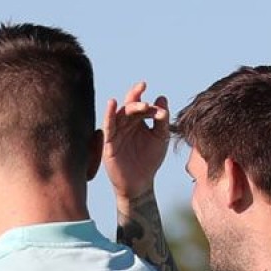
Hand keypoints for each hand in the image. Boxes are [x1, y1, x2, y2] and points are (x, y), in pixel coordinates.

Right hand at [103, 81, 170, 201]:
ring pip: (120, 113)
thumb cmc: (150, 161)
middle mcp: (127, 125)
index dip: (150, 104)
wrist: (140, 183)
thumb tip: (162, 98)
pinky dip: (109, 114)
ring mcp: (117, 132)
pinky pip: (108, 126)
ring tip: (138, 99)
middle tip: (143, 86)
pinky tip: (112, 103)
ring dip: (128, 105)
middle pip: (129, 105)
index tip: (159, 105)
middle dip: (135, 95)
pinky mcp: (109, 142)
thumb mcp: (161, 139)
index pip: (143, 107)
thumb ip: (162, 121)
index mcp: (139, 122)